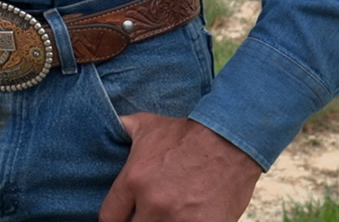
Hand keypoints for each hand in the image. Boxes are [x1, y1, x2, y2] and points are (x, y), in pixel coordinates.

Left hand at [97, 113, 261, 221]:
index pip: (108, 217)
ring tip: (168, 216)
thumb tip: (109, 128)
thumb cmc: (186, 133)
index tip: (124, 215)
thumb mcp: (147, 125)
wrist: (230, 140)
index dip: (115, 218)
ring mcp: (180, 219)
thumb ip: (123, 129)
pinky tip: (189, 218)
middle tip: (149, 214)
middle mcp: (153, 203)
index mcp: (133, 181)